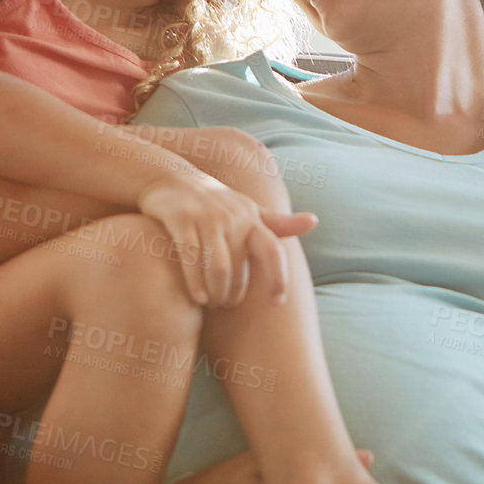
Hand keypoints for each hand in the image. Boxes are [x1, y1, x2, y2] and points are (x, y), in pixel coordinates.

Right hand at [135, 172, 316, 307]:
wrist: (169, 177)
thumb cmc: (215, 202)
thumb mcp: (248, 210)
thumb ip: (278, 223)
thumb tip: (314, 221)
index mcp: (252, 219)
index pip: (273, 251)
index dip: (279, 278)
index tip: (277, 302)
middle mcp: (232, 217)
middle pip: (239, 269)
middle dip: (234, 294)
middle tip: (227, 305)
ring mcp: (206, 217)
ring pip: (217, 268)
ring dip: (216, 293)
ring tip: (213, 303)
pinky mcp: (181, 219)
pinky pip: (191, 258)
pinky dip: (195, 282)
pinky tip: (197, 297)